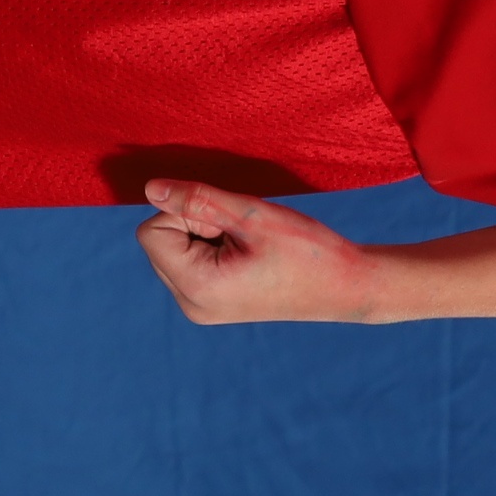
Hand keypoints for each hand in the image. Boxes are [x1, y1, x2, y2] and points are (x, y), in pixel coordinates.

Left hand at [136, 179, 388, 323]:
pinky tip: (249, 253)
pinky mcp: (212, 303)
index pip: (152, 232)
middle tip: (243, 232)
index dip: (185, 212)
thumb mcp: (251, 216)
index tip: (229, 221)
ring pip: (176, 249)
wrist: (344, 287)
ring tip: (249, 244)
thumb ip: (197, 199)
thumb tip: (151, 188)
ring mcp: (200, 307)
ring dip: (205, 234)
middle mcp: (190, 304)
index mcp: (196, 286)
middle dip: (194, 224)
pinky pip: (192, 262)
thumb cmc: (305, 251)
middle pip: (160, 242)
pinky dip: (213, 247)